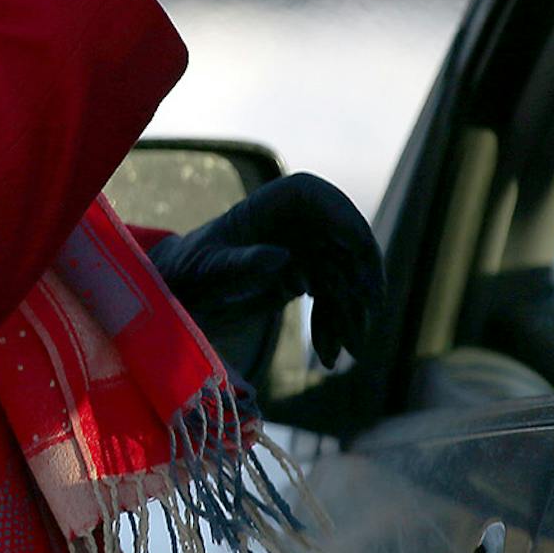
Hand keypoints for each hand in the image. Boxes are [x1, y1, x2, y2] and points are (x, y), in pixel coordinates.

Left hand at [147, 172, 382, 371]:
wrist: (184, 295)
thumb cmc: (192, 270)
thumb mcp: (211, 268)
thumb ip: (242, 261)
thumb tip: (281, 257)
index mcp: (273, 202)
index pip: (319, 197)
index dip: (345, 220)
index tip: (359, 250)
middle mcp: (298, 221)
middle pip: (345, 240)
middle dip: (361, 277)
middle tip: (369, 312)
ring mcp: (308, 248)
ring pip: (346, 276)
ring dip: (351, 313)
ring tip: (349, 350)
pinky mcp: (309, 277)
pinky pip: (334, 300)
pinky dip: (334, 325)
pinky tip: (330, 355)